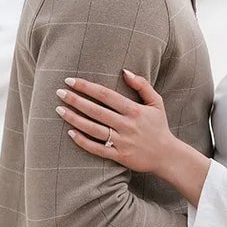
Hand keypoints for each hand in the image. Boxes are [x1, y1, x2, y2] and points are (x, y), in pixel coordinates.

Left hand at [56, 70, 173, 173]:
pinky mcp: (119, 156)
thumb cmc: (159, 126)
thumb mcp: (156, 102)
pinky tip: (70, 133)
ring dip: (74, 119)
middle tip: (59, 92)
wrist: (167, 156)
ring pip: (93, 129)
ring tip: (59, 110)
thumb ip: (142, 85)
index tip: (71, 80)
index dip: (87, 87)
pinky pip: (97, 149)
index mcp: (134, 110)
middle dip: (75, 100)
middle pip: (96, 110)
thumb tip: (124, 71)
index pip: (106, 95)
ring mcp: (122, 141)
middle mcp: (127, 125)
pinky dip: (83, 141)